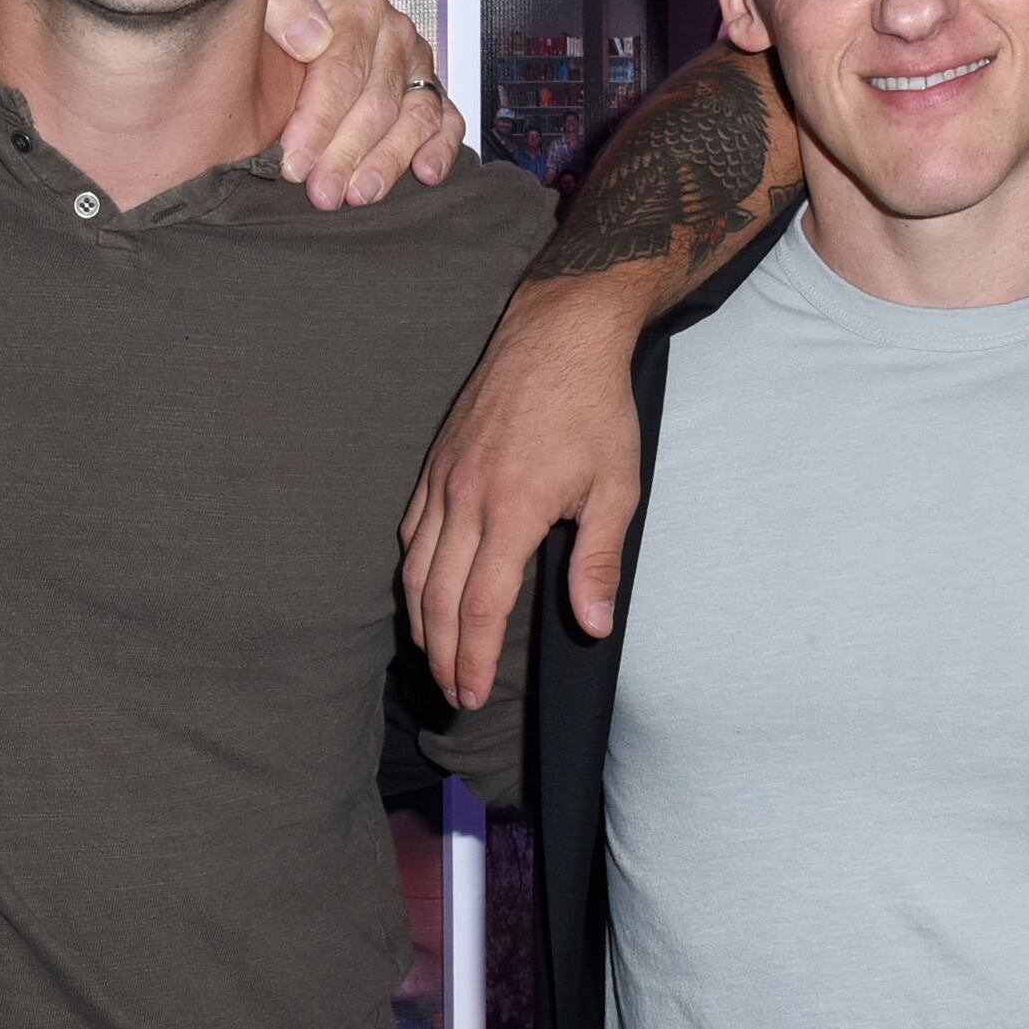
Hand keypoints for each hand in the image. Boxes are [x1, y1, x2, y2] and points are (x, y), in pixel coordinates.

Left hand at [267, 0, 464, 207]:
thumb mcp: (266, 8)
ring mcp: (418, 65)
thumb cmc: (282, 31)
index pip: (342, 71)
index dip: (317, 122)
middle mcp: (395, 34)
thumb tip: (310, 38)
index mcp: (358, 7)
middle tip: (322, 191)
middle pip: (377, 102)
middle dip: (346, 153)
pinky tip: (425, 173)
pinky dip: (441, 149)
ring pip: (415, 117)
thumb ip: (280, 11)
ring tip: (360, 194)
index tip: (295, 161)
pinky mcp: (433, 93)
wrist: (301, 37)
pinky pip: (448, 122)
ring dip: (388, 161)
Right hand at [399, 286, 645, 707]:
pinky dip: (412, 572)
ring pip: (415, 567)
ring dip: (421, 622)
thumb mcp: (617, 487)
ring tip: (435, 657)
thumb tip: (594, 626)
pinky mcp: (436, 463)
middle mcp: (466, 498)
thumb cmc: (595, 409)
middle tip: (454, 695)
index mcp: (512, 510)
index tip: (473, 695)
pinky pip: (411, 530)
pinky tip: (423, 593)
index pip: (481, 607)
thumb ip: (598, 561)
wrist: (559, 333)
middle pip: (438, 598)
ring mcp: (444, 478)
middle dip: (444, 655)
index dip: (474, 659)